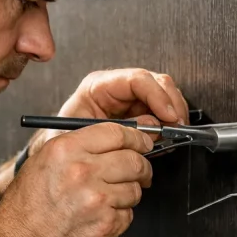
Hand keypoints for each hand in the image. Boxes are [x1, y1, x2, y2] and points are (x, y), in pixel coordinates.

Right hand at [0, 122, 153, 236]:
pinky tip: (97, 218)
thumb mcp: (43, 161)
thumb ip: (79, 146)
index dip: (136, 137)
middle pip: (134, 160)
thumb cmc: (27, 207)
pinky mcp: (106, 225)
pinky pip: (127, 215)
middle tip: (140, 172)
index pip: (118, 133)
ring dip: (127, 194)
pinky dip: (118, 217)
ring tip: (104, 201)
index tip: (142, 143)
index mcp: (66, 149)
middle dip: (141, 166)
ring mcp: (97, 200)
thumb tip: (116, 141)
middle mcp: (83, 171)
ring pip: (134, 189)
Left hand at [30, 69, 190, 154]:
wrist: (59, 157)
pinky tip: (167, 138)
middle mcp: (116, 89)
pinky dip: (169, 124)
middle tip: (177, 127)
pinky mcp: (138, 113)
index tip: (168, 115)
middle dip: (171, 104)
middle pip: (156, 83)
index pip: (137, 79)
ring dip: (173, 114)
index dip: (158, 96)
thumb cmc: (64, 143)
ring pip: (163, 96)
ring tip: (172, 134)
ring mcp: (129, 99)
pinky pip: (161, 112)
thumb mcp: (86, 137)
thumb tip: (151, 126)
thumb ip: (118, 130)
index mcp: (99, 86)